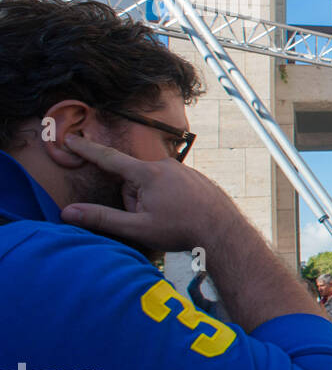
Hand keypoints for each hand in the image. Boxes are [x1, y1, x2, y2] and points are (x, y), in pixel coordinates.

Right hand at [60, 133, 242, 252]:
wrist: (224, 230)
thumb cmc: (181, 230)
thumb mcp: (137, 228)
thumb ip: (102, 218)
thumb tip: (69, 212)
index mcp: (148, 173)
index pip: (109, 158)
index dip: (87, 149)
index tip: (70, 138)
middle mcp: (166, 165)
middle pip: (133, 180)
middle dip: (134, 199)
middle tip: (152, 219)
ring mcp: (183, 170)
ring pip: (153, 185)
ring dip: (153, 201)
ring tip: (171, 218)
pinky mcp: (196, 177)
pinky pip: (172, 186)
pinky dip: (170, 199)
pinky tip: (183, 214)